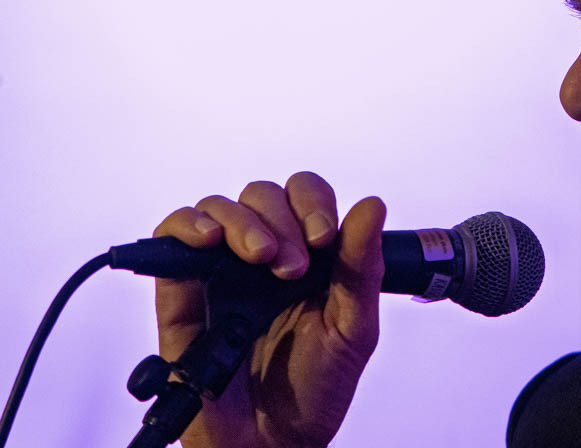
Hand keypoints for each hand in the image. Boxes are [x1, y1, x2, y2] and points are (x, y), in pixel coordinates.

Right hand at [152, 171, 385, 447]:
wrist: (273, 441)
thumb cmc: (317, 387)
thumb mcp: (353, 327)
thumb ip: (361, 266)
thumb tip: (372, 205)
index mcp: (310, 253)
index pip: (307, 196)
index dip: (313, 204)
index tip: (323, 240)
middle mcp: (264, 254)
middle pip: (262, 196)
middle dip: (280, 220)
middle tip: (291, 267)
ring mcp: (221, 269)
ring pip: (219, 208)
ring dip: (241, 222)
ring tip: (259, 257)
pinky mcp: (180, 291)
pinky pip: (170, 238)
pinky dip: (184, 226)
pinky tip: (207, 238)